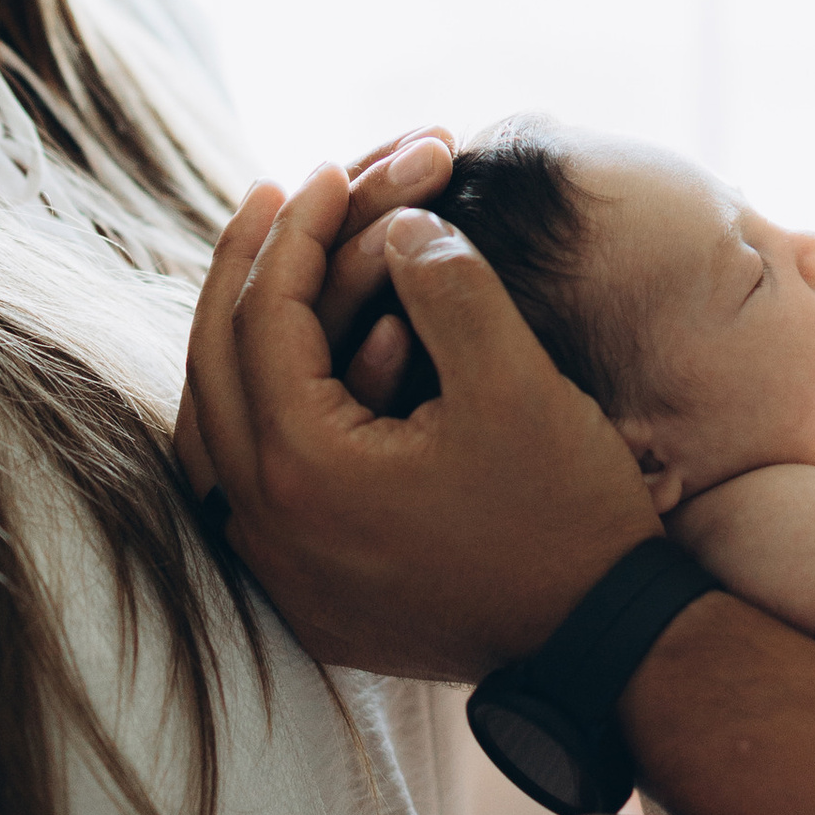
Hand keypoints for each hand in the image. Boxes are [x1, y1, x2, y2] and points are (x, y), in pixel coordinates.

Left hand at [184, 169, 657, 674]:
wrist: (600, 644)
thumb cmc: (565, 514)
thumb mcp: (515, 382)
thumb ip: (449, 284)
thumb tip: (397, 226)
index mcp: (302, 471)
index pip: (264, 320)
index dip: (296, 231)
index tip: (329, 170)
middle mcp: (266, 529)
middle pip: (214, 369)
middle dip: (246, 270)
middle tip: (273, 196)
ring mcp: (281, 570)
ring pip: (218, 428)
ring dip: (239, 340)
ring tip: (272, 270)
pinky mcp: (310, 593)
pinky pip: (250, 483)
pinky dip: (259, 409)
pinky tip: (296, 366)